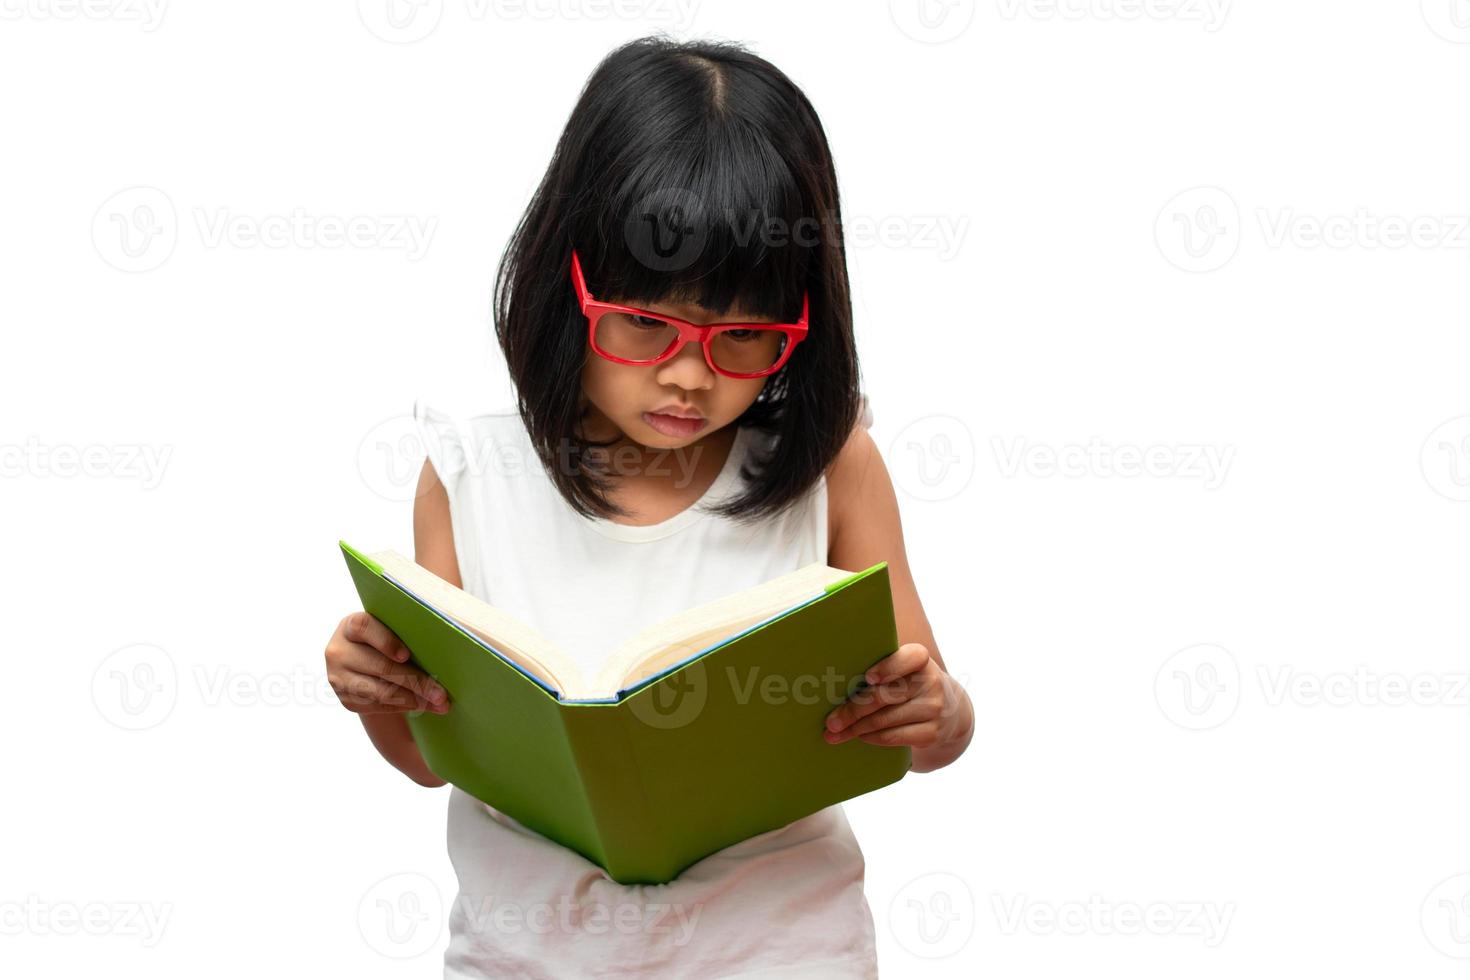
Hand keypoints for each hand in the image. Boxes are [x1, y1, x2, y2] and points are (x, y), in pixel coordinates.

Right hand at [325, 612, 449, 714]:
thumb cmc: (388, 635)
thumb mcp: (390, 626)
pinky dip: (405, 707)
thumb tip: (448, 636)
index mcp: (350, 626)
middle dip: (415, 681)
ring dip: (414, 700)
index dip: (385, 641)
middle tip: (442, 693)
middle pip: (380, 667)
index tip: (406, 655)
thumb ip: (407, 627)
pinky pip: (379, 707)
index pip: (363, 628)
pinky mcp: (346, 700)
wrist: (364, 657)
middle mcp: (338, 651)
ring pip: (381, 692)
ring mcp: (339, 678)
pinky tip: (425, 706)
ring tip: (440, 703)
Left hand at [822, 642, 963, 748]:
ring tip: (835, 733)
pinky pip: (893, 737)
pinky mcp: (932, 733)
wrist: (951, 712)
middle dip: (852, 710)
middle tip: (830, 721)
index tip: (868, 677)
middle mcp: (931, 682)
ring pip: (885, 720)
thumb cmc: (911, 685)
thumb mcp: (905, 670)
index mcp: (920, 660)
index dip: (888, 668)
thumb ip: (880, 668)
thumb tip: (834, 681)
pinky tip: (859, 736)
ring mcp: (934, 709)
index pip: (908, 659)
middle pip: (884, 696)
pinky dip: (872, 738)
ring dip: (855, 728)